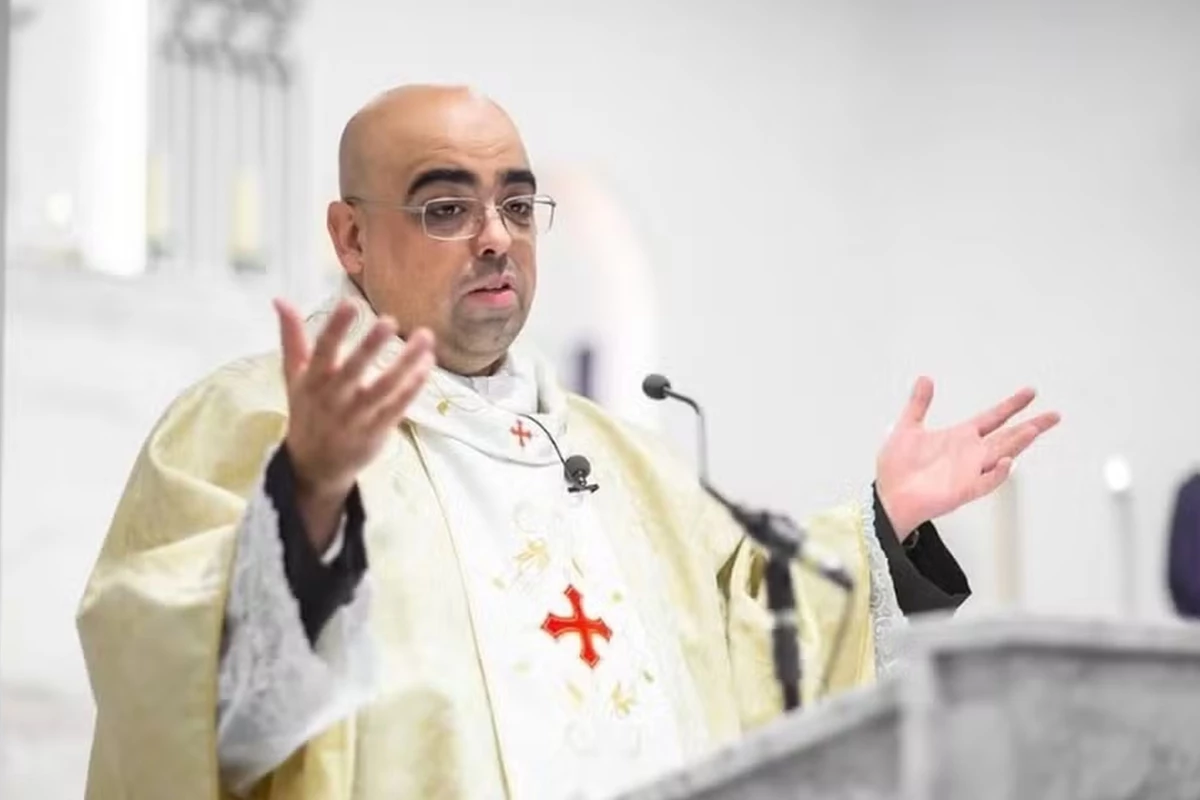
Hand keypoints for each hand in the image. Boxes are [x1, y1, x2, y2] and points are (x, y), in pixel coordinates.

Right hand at [275, 298, 434, 549]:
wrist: (314, 466)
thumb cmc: (307, 411)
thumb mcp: (294, 376)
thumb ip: (292, 338)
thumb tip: (280, 299)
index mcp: (312, 381)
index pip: (322, 350)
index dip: (336, 327)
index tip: (351, 302)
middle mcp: (333, 398)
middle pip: (353, 369)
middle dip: (370, 346)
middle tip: (390, 320)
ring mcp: (357, 416)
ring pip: (384, 387)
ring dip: (406, 362)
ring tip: (425, 337)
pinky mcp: (377, 431)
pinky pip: (398, 406)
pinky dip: (413, 387)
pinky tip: (427, 365)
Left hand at [875, 377, 1059, 539]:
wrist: (888, 495)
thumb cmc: (898, 468)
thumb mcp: (907, 427)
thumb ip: (919, 404)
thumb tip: (925, 379)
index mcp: (960, 438)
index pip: (993, 418)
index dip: (1011, 405)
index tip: (1030, 393)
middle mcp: (969, 454)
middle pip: (1007, 437)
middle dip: (1030, 426)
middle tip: (1053, 415)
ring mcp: (969, 472)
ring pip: (1001, 456)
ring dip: (1017, 444)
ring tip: (1033, 430)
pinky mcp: (962, 490)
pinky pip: (985, 482)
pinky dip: (997, 474)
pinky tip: (1006, 463)